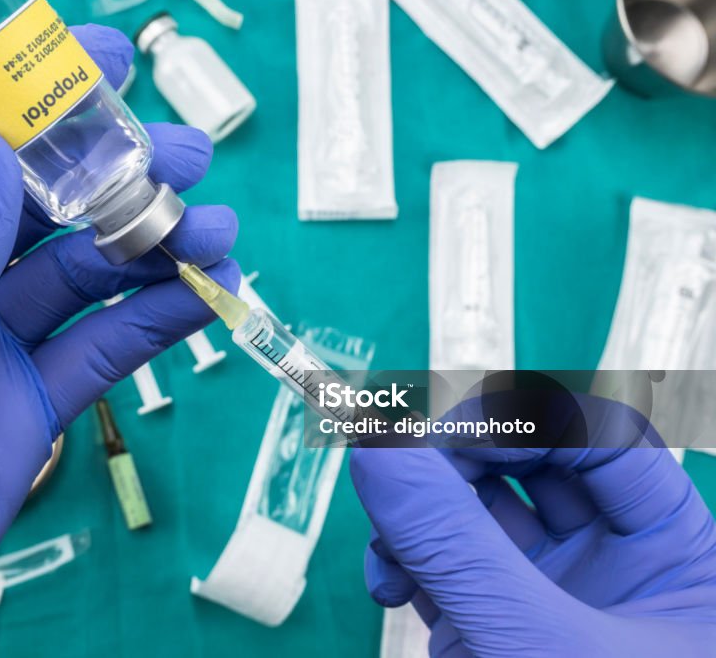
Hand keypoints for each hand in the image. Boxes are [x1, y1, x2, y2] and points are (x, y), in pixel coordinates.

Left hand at [0, 25, 237, 654]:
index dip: (21, 98)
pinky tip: (202, 297)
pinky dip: (155, 321)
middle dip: (111, 169)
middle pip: (34, 202)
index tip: (99, 63)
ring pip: (82, 274)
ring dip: (150, 244)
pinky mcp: (25, 410)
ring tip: (213, 229)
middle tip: (184, 152)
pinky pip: (100, 352)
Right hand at [351, 424, 715, 655]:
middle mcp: (624, 566)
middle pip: (535, 464)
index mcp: (681, 559)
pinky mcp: (503, 625)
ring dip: (423, 517)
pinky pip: (454, 560)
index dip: (525, 422)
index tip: (440, 433)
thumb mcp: (526, 647)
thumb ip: (449, 538)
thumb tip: (376, 441)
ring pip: (484, 510)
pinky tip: (392, 589)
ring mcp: (560, 596)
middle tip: (394, 479)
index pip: (605, 442)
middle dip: (454, 469)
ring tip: (389, 561)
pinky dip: (414, 560)